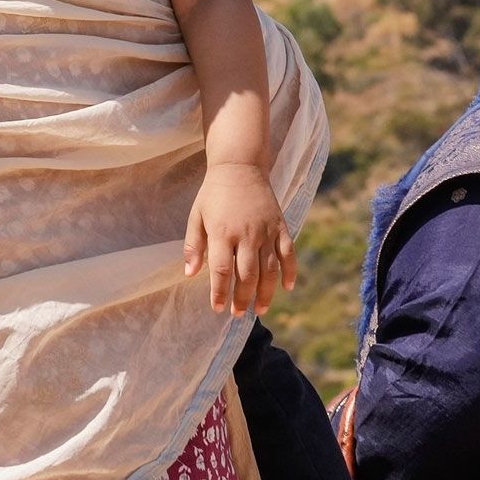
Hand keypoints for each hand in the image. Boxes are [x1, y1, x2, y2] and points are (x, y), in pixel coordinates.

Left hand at [184, 162, 294, 315]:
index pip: (221, 271)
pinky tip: (287, 288)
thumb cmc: (213, 194)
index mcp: (222, 232)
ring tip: (260, 310)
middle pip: (247, 275)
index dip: (219, 292)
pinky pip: (288, 253)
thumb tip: (190, 273)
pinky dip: (290, 272)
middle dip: (242, 298)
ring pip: (269, 269)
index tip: (217, 308)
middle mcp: (246, 234)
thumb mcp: (196, 216)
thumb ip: (194, 245)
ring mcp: (266, 231)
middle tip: (238, 313)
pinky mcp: (281, 226)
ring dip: (265, 292)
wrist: (240, 166)